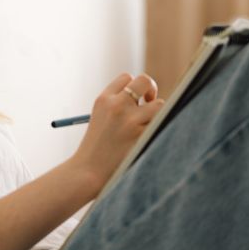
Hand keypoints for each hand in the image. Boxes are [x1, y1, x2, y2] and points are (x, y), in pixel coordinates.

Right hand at [71, 73, 164, 193]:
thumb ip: (118, 106)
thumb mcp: (100, 119)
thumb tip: (148, 97)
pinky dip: (158, 129)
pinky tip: (147, 139)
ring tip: (146, 128)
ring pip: (159, 104)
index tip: (136, 99)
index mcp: (103, 99)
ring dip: (157, 114)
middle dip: (152, 89)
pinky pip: (160, 123)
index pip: (127, 78)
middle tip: (150, 102)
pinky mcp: (142, 135)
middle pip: (145, 81)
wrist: (88, 171)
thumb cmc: (96, 148)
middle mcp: (117, 105)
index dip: (135, 87)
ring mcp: (130, 119)